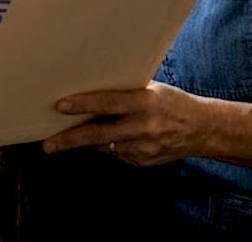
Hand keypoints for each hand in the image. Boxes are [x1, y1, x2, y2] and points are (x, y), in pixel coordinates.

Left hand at [42, 81, 207, 166]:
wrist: (202, 129)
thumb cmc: (172, 102)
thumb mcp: (152, 89)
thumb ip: (125, 93)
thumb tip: (92, 90)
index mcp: (145, 102)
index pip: (108, 103)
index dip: (83, 105)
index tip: (61, 106)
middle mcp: (144, 126)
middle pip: (100, 134)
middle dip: (71, 139)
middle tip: (49, 144)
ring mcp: (144, 147)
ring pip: (106, 146)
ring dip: (89, 141)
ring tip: (69, 138)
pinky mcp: (144, 161)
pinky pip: (118, 154)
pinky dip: (113, 145)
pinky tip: (119, 137)